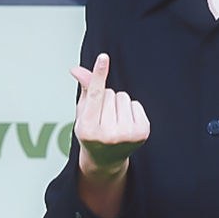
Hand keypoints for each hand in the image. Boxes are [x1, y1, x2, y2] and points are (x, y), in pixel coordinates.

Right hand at [71, 53, 149, 181]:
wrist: (106, 160)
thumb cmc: (92, 133)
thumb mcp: (83, 113)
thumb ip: (84, 89)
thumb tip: (77, 69)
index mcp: (87, 129)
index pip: (95, 95)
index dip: (99, 74)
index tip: (104, 57)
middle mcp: (107, 134)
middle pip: (110, 93)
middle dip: (106, 99)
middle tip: (103, 117)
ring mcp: (126, 135)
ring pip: (123, 97)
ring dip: (118, 104)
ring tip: (114, 120)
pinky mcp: (142, 133)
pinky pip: (136, 104)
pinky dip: (130, 110)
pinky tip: (125, 123)